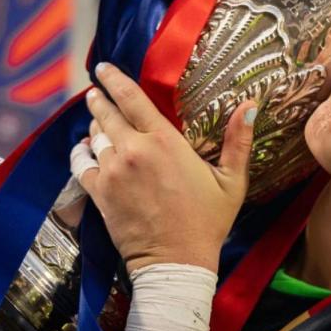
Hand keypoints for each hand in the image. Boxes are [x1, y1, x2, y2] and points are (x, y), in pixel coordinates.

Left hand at [77, 62, 256, 273]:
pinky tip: (84, 149)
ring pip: (94, 137)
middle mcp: (133, 150)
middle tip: (95, 89)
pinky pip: (81, 164)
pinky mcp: (100, 193)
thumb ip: (238, 140)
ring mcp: (113, 172)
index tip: (104, 68)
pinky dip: (80, 153)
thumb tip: (250, 105)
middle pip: (107, 113)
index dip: (115, 79)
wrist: (176, 262)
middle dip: (99, 98)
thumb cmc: (207, 221)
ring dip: (94, 126)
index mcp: (164, 142)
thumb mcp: (232, 181)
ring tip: (96, 121)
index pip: (132, 99)